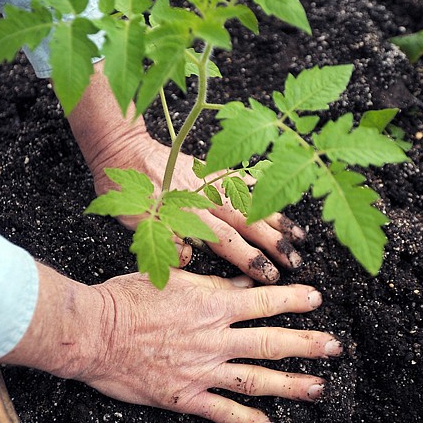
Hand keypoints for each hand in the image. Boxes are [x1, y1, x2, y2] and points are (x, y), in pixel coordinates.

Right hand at [2, 264, 341, 422]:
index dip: (294, 299)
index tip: (317, 299)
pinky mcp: (184, 396)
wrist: (93, 331)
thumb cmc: (127, 297)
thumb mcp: (171, 278)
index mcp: (210, 305)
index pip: (263, 301)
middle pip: (270, 342)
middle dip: (307, 344)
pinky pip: (223, 411)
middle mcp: (213, 339)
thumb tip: (241, 283)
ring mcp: (201, 370)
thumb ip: (210, 283)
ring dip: (290, 385)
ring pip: (256, 379)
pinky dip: (247, 420)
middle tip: (335, 347)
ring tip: (318, 388)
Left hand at [66, 61, 305, 282]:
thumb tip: (189, 257)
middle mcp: (206, 198)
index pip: (227, 242)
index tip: (271, 275)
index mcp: (188, 215)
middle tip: (296, 261)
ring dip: (276, 218)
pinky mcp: (209, 167)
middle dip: (274, 244)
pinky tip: (273, 191)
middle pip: (248, 224)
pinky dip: (257, 184)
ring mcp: (210, 181)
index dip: (251, 260)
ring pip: (251, 202)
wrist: (123, 147)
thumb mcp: (134, 222)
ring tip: (299, 234)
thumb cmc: (125, 190)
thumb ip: (164, 240)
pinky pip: (239, 176)